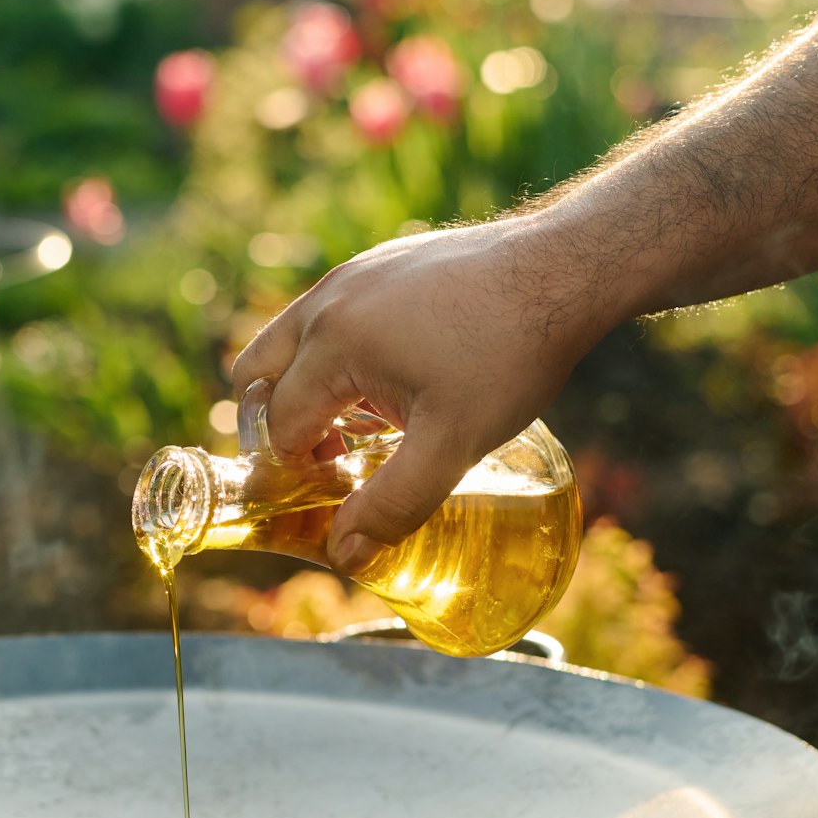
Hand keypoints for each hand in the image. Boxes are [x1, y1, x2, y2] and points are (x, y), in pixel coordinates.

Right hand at [229, 213, 633, 571]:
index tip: (327, 496)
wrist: (562, 270)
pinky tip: (390, 381)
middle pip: (256, 375)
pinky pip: (328, 315)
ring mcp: (351, 275)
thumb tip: (344, 554)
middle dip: (277, 426)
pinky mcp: (379, 263)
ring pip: (288, 340)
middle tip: (327, 462)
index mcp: (331, 343)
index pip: (277, 426)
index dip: (294, 472)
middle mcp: (326, 301)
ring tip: (358, 426)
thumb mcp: (454, 442)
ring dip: (304, 390)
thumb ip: (395, 502)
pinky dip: (333, 356)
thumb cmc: (509, 354)